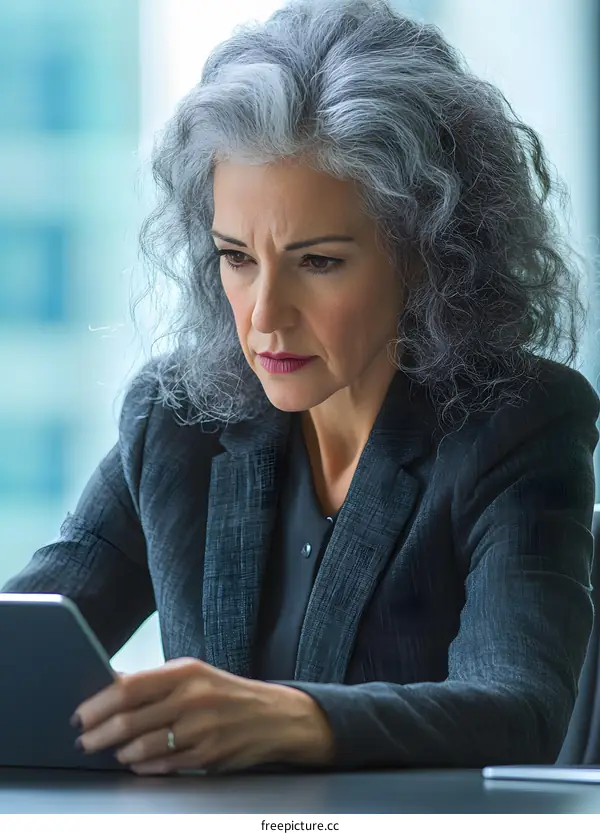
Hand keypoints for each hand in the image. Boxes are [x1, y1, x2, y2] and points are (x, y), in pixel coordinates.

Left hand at [72, 658, 334, 774]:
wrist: (275, 716)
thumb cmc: (227, 693)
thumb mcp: (194, 674)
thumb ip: (155, 681)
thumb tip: (111, 683)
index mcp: (186, 672)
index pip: (129, 686)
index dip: (98, 703)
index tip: (81, 714)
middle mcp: (193, 698)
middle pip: (130, 719)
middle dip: (99, 733)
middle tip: (85, 740)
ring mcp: (201, 729)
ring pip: (143, 746)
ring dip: (120, 752)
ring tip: (112, 751)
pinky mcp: (208, 756)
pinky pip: (163, 765)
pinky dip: (143, 766)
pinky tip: (136, 762)